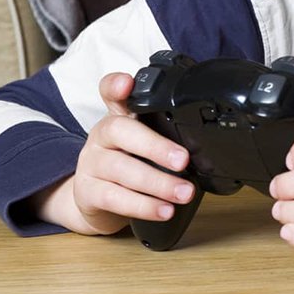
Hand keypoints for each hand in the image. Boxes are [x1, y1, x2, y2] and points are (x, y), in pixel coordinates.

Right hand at [35, 71, 194, 234]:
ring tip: (184, 193)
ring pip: (120, 169)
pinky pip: (114, 198)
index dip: (116, 85)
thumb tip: (206, 144)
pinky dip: (143, 206)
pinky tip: (163, 210)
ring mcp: (90, 163)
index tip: (127, 83)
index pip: (110, 93)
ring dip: (157, 183)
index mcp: (117, 117)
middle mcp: (100, 136)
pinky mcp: (87, 192)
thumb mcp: (144, 143)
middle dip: (155, 146)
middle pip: (120, 132)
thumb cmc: (129, 163)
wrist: (95, 200)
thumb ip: (167, 134)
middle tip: (183, 160)